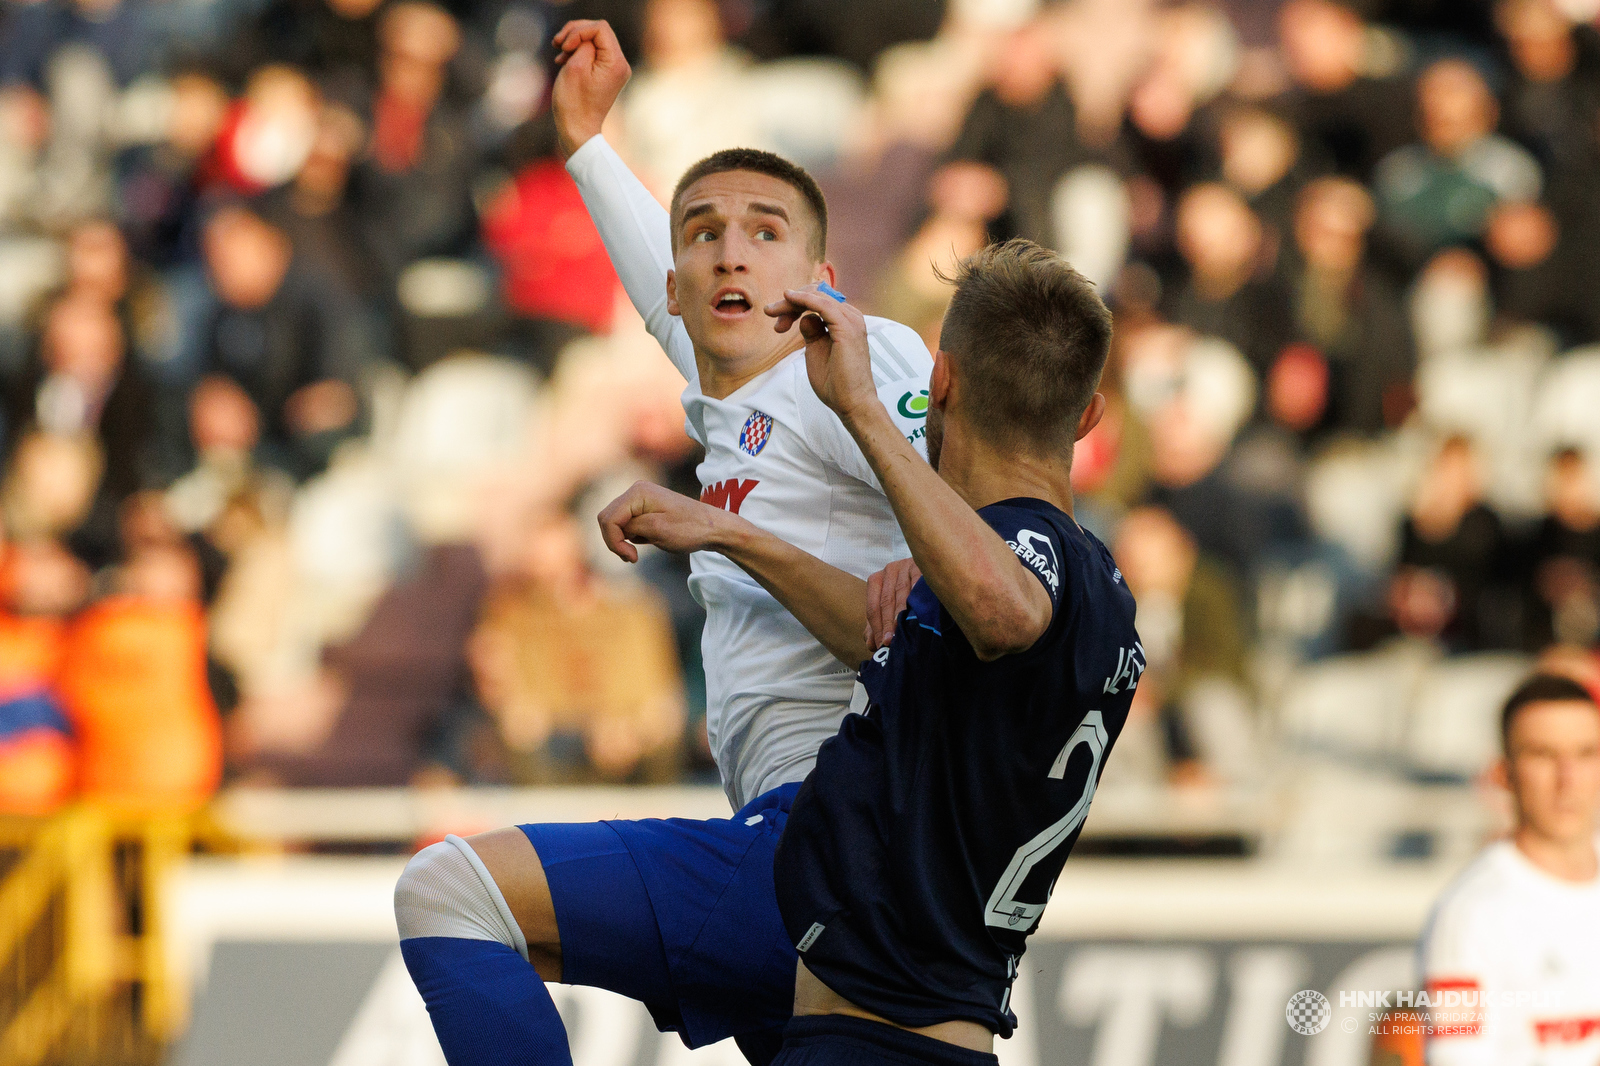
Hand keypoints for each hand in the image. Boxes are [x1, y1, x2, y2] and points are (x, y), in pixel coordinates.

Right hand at [551, 19, 630, 158]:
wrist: (577, 130)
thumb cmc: (573, 102)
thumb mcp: (575, 66)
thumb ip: (583, 43)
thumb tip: (586, 37)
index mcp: (616, 63)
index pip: (600, 28)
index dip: (578, 31)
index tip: (564, 47)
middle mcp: (621, 64)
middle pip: (598, 31)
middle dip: (575, 33)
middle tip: (557, 43)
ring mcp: (615, 69)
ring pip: (594, 40)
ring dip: (573, 42)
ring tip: (559, 53)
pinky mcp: (606, 73)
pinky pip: (593, 52)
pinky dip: (577, 51)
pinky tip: (563, 60)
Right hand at [597, 480, 731, 561]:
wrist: (713, 528)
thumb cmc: (689, 529)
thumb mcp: (656, 530)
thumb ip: (630, 527)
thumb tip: (613, 528)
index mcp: (637, 493)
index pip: (608, 519)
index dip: (614, 541)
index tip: (632, 558)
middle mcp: (635, 491)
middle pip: (607, 519)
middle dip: (614, 541)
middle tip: (632, 558)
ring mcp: (639, 499)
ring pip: (614, 523)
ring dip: (620, 541)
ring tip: (636, 554)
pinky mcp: (644, 509)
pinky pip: (625, 524)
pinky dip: (628, 538)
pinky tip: (643, 544)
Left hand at [764, 287, 876, 419]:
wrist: (851, 403)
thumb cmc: (836, 383)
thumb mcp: (817, 351)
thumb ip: (812, 332)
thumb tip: (805, 317)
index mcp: (846, 322)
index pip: (819, 302)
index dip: (796, 306)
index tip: (778, 324)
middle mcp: (851, 317)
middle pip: (817, 296)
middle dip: (790, 302)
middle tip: (769, 312)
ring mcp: (851, 321)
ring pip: (818, 297)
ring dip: (792, 301)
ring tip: (773, 312)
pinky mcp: (847, 328)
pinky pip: (822, 305)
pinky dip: (804, 299)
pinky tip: (788, 299)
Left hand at [864, 558, 919, 649]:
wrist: (933, 569)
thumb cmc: (907, 592)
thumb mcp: (890, 605)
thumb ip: (878, 625)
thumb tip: (871, 644)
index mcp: (876, 580)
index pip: (873, 607)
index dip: (876, 627)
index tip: (880, 645)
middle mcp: (889, 571)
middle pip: (886, 601)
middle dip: (887, 624)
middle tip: (889, 642)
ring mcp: (905, 566)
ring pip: (901, 593)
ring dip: (900, 614)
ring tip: (901, 632)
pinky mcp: (920, 565)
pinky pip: (917, 581)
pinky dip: (916, 595)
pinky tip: (917, 609)